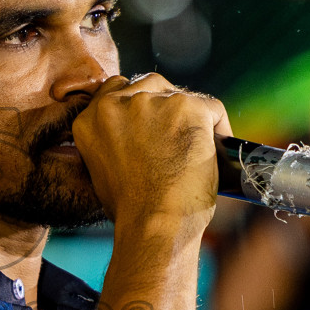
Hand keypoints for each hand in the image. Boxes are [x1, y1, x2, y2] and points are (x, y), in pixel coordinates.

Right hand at [71, 73, 232, 228]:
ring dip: (190, 117)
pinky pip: (212, 108)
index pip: (117, 91)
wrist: (153, 224)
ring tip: (197, 147)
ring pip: (180, 96)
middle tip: (176, 135)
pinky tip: (218, 151)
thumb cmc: (131, 211)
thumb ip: (114, 141)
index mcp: (91, 119)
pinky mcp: (187, 107)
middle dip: (164, 107)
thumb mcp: (104, 170)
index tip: (151, 124)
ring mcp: (153, 103)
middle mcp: (116, 103)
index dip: (138, 105)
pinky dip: (218, 128)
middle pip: (150, 85)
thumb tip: (139, 138)